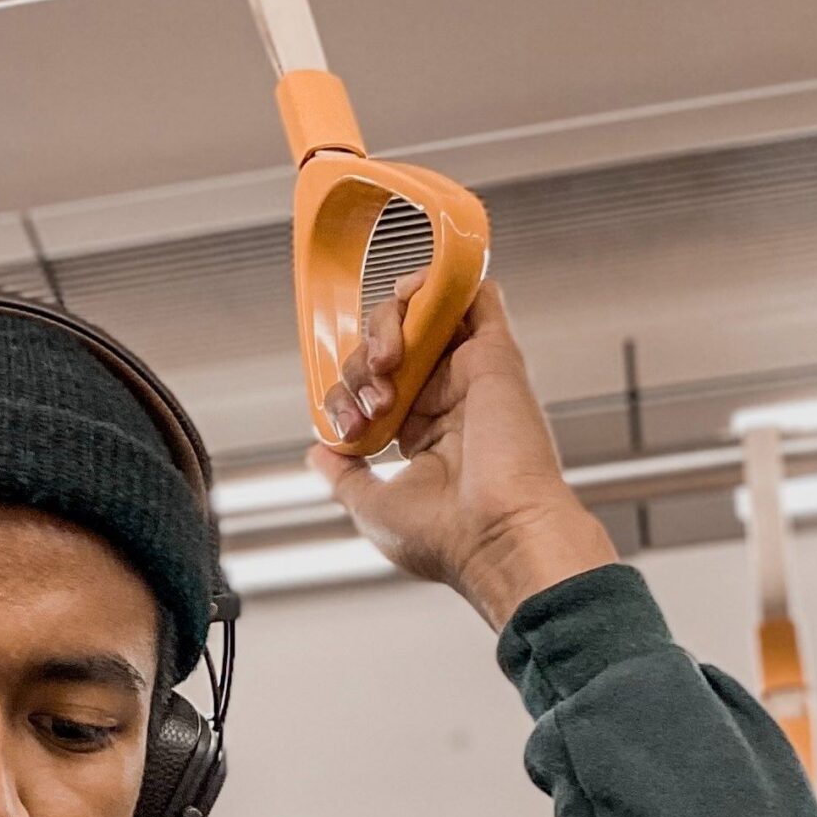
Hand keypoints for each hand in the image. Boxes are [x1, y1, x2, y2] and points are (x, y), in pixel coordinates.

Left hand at [308, 277, 617, 629]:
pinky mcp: (495, 355)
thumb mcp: (372, 506)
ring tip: (386, 361)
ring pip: (420, 316)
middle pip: (388, 348)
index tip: (348, 431)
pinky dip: (440, 281)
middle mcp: (449, 401)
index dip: (344, 396)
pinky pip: (473, 295)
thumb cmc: (445, 536)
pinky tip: (415, 293)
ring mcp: (471, 375)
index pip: (372, 387)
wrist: (498, 535)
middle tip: (371, 402)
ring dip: (387, 324)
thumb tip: (318, 451)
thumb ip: (343, 475)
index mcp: (424, 434)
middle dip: (359, 364)